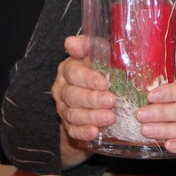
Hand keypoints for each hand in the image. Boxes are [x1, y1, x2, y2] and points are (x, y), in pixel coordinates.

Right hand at [52, 36, 115, 163]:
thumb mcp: (97, 53)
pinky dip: (83, 133)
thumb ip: (87, 45)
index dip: (88, 78)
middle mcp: (62, 89)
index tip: (104, 82)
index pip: (73, 73)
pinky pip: (73, 131)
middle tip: (112, 101)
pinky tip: (95, 132)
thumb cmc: (100, 70)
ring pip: (73, 114)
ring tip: (110, 117)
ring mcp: (64, 109)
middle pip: (73, 95)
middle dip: (93, 99)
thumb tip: (71, 42)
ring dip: (91, 116)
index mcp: (68, 69)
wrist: (95, 97)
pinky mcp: (69, 127)